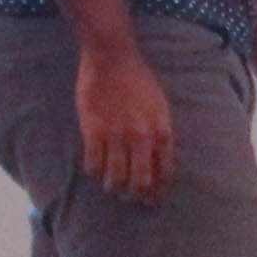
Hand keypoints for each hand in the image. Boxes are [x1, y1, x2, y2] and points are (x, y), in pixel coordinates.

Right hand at [73, 42, 176, 205]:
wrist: (113, 57)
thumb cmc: (139, 80)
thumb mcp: (161, 107)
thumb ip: (161, 134)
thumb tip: (160, 161)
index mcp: (162, 132)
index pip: (164, 173)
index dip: (157, 191)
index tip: (152, 200)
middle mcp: (142, 137)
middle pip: (140, 182)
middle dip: (135, 195)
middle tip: (129, 198)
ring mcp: (117, 135)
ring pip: (115, 178)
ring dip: (113, 187)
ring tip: (110, 186)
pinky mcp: (93, 130)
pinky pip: (93, 164)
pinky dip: (94, 172)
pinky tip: (94, 169)